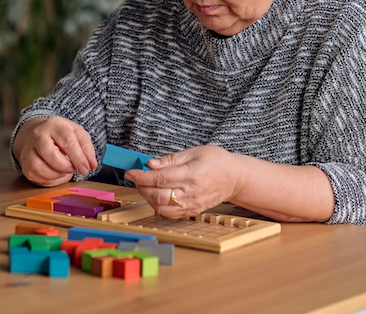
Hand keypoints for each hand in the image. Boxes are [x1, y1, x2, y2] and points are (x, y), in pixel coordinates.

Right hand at [12, 117, 97, 186]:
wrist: (37, 133)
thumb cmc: (60, 134)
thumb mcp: (77, 134)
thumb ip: (86, 148)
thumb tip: (91, 164)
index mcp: (55, 125)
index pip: (67, 140)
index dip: (78, 157)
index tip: (85, 169)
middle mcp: (39, 135)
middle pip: (47, 151)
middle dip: (63, 165)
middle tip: (72, 169)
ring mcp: (29, 148)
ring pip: (37, 165)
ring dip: (54, 174)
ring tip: (64, 172)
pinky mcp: (24, 161)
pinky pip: (33, 174)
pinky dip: (46, 179)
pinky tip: (54, 175)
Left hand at [124, 145, 244, 217]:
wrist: (235, 178)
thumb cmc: (216, 161)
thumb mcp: (193, 152)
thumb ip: (170, 160)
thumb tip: (150, 164)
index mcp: (192, 175)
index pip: (160, 179)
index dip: (141, 176)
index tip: (130, 172)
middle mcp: (191, 192)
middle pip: (157, 194)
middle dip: (141, 186)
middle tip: (135, 177)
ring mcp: (192, 205)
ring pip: (161, 207)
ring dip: (147, 197)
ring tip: (144, 185)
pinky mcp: (192, 212)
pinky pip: (170, 214)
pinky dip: (157, 206)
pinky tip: (155, 196)